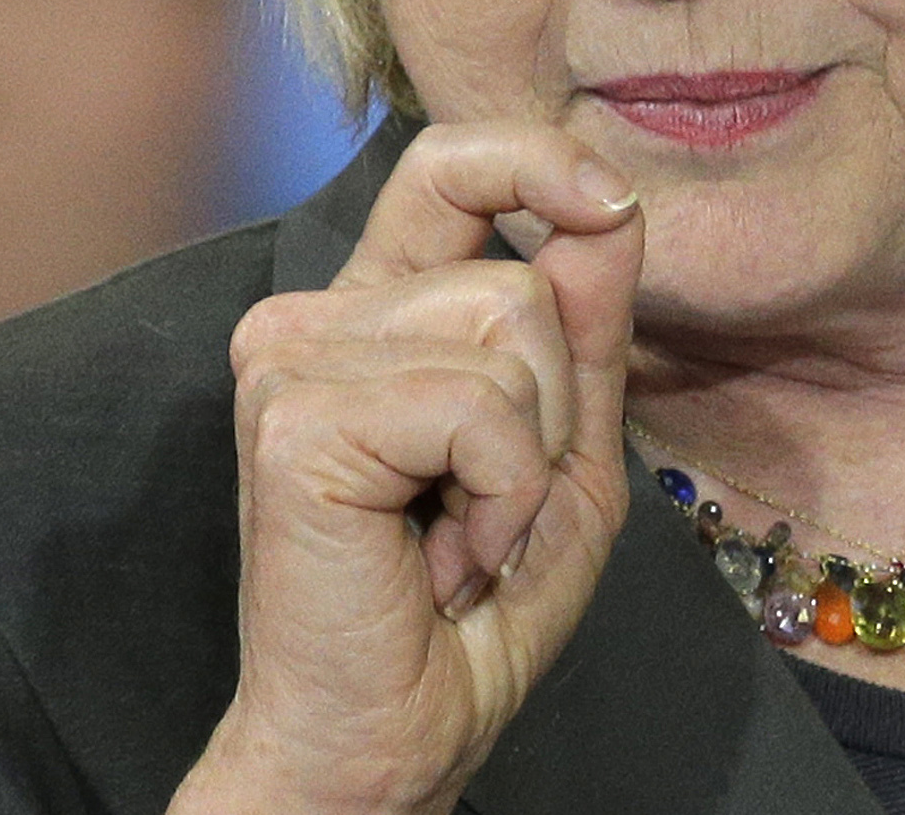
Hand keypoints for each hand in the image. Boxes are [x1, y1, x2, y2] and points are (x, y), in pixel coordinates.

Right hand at [171, 124, 644, 814]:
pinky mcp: (294, 416)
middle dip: (549, 412)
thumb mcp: (563, 456)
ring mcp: (291, 357)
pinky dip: (500, 496)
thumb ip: (583, 333)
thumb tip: (613, 208)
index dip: (534, 160)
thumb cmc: (467, 615)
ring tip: (460, 541)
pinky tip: (441, 560)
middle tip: (484, 513)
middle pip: (516, 278)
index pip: (446, 167)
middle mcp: (313, 314)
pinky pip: (477, 407)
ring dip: (524, 466)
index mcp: (373, 312)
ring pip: (507, 328)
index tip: (606, 200)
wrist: (386, 743)